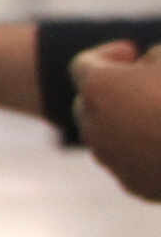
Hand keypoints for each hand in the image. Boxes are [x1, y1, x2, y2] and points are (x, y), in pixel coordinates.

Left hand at [73, 42, 160, 201]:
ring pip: (105, 136)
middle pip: (88, 103)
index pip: (83, 65)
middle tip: (141, 82)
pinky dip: (140, 151)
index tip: (131, 51)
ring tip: (155, 113)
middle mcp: (94, 126)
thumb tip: (147, 65)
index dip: (108, 55)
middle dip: (110, 91)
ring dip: (123, 122)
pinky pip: (128, 162)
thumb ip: (155, 58)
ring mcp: (112, 160)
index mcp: (99, 89)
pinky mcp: (133, 184)